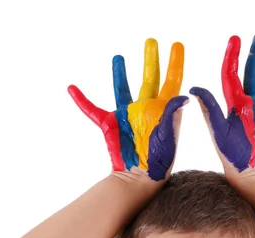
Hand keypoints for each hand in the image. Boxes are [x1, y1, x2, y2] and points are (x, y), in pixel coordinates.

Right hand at [68, 38, 188, 181]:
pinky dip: (82, 100)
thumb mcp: (168, 138)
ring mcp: (128, 116)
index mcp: (162, 110)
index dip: (174, 63)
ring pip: (122, 88)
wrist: (139, 179)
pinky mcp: (111, 125)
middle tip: (150, 42)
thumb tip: (182, 97)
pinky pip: (93, 109)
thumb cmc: (159, 163)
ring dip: (120, 73)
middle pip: (149, 78)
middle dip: (150, 60)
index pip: (171, 81)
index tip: (177, 46)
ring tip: (119, 57)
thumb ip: (172, 116)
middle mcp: (145, 109)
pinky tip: (72, 89)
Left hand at [190, 34, 254, 176]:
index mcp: (236, 105)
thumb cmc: (232, 157)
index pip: (231, 75)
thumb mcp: (220, 133)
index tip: (235, 39)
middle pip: (254, 75)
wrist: (251, 176)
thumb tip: (195, 89)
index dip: (232, 56)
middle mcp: (254, 107)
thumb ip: (211, 110)